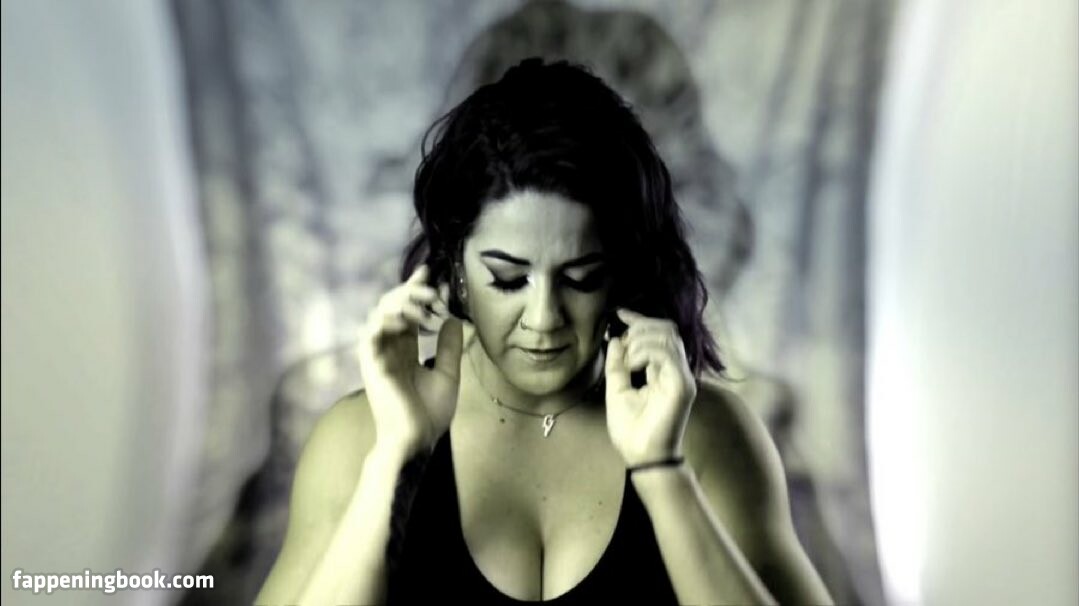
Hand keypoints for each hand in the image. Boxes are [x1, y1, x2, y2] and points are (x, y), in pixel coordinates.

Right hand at [358, 265, 463, 456]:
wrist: (416, 440)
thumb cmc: (429, 413)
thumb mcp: (448, 374)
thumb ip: (449, 347)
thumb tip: (454, 318)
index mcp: (405, 349)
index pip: (408, 311)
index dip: (416, 290)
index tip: (432, 274)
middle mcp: (389, 347)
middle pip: (392, 305)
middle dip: (411, 290)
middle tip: (433, 287)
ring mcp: (378, 354)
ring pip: (380, 312)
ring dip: (402, 302)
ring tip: (426, 302)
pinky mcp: (371, 363)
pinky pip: (372, 332)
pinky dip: (387, 319)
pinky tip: (408, 318)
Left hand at [604, 308, 696, 466]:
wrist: (640, 456)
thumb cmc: (631, 430)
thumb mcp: (616, 390)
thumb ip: (616, 365)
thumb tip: (615, 338)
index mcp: (662, 371)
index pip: (659, 335)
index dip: (640, 319)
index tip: (620, 313)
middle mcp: (676, 371)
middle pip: (667, 329)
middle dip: (641, 327)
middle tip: (622, 342)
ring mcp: (681, 378)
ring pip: (668, 337)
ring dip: (642, 339)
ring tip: (628, 359)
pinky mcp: (682, 386)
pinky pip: (668, 354)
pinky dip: (646, 351)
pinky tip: (634, 365)